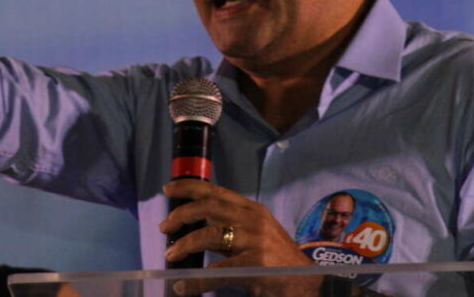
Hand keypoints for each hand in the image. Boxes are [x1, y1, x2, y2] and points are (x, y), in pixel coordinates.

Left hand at [160, 179, 312, 267]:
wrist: (308, 282)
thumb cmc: (277, 260)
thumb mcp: (256, 234)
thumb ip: (230, 227)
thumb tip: (195, 226)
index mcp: (252, 209)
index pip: (216, 191)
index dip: (189, 187)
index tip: (168, 188)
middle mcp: (254, 220)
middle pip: (210, 207)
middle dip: (182, 214)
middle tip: (165, 226)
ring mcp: (256, 241)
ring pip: (210, 234)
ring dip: (185, 244)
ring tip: (171, 255)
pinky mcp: (256, 265)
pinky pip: (218, 271)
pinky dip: (197, 279)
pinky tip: (184, 285)